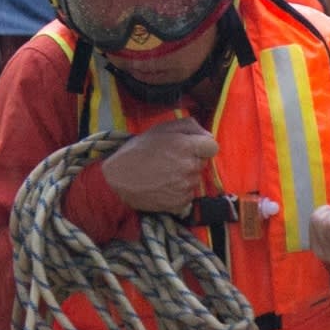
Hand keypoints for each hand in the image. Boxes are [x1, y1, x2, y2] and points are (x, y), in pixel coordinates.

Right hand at [99, 120, 218, 215]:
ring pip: (195, 179)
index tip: (192, 147)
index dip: (203, 146)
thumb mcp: (160, 129)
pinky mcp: (180, 203)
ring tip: (165, 173)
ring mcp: (185, 187)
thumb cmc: (137, 151)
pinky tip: (164, 186)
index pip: (213, 146)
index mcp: (186, 146)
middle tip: (171, 159)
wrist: (117, 179)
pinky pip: (188, 195)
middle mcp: (189, 167)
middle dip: (192, 160)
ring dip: (185, 176)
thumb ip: (188, 126)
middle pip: (203, 163)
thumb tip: (206, 134)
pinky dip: (179, 191)